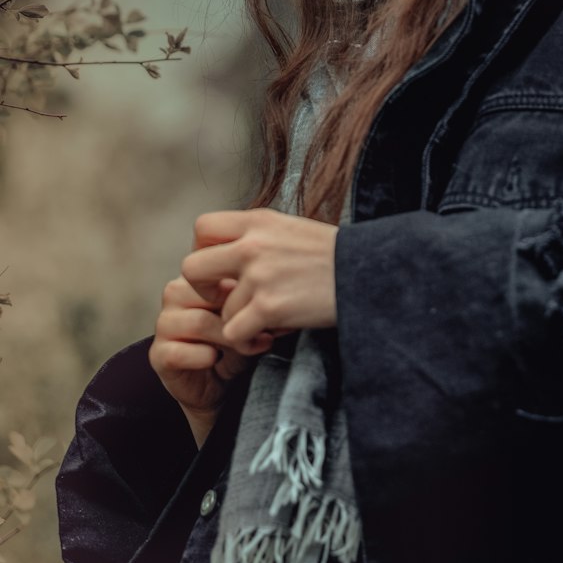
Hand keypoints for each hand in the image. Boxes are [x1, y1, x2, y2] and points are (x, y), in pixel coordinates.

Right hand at [148, 273, 263, 426]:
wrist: (219, 384)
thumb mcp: (250, 313)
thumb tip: (267, 288)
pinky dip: (204, 356)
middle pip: (209, 293)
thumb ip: (252, 294)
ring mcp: (164, 322)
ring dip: (227, 338)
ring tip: (245, 347)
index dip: (239, 280)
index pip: (213, 264)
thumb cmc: (237, 341)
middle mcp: (176, 293)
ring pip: (200, 322)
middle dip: (238, 315)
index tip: (261, 299)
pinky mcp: (158, 353)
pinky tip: (216, 359)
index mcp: (198, 276)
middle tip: (259, 331)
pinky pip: (180, 351)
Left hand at [180, 208, 338, 352]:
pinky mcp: (269, 307)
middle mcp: (253, 244)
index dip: (202, 251)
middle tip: (224, 299)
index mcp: (259, 221)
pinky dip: (247, 341)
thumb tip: (230, 250)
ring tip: (264, 323)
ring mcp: (260, 276)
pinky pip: (234, 332)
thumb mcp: (294, 230)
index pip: (202, 228)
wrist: (370, 272)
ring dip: (238, 321)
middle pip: (192, 267)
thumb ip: (259, 236)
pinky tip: (267, 337)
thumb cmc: (335, 256)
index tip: (220, 269)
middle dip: (203, 290)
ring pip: (220, 309)